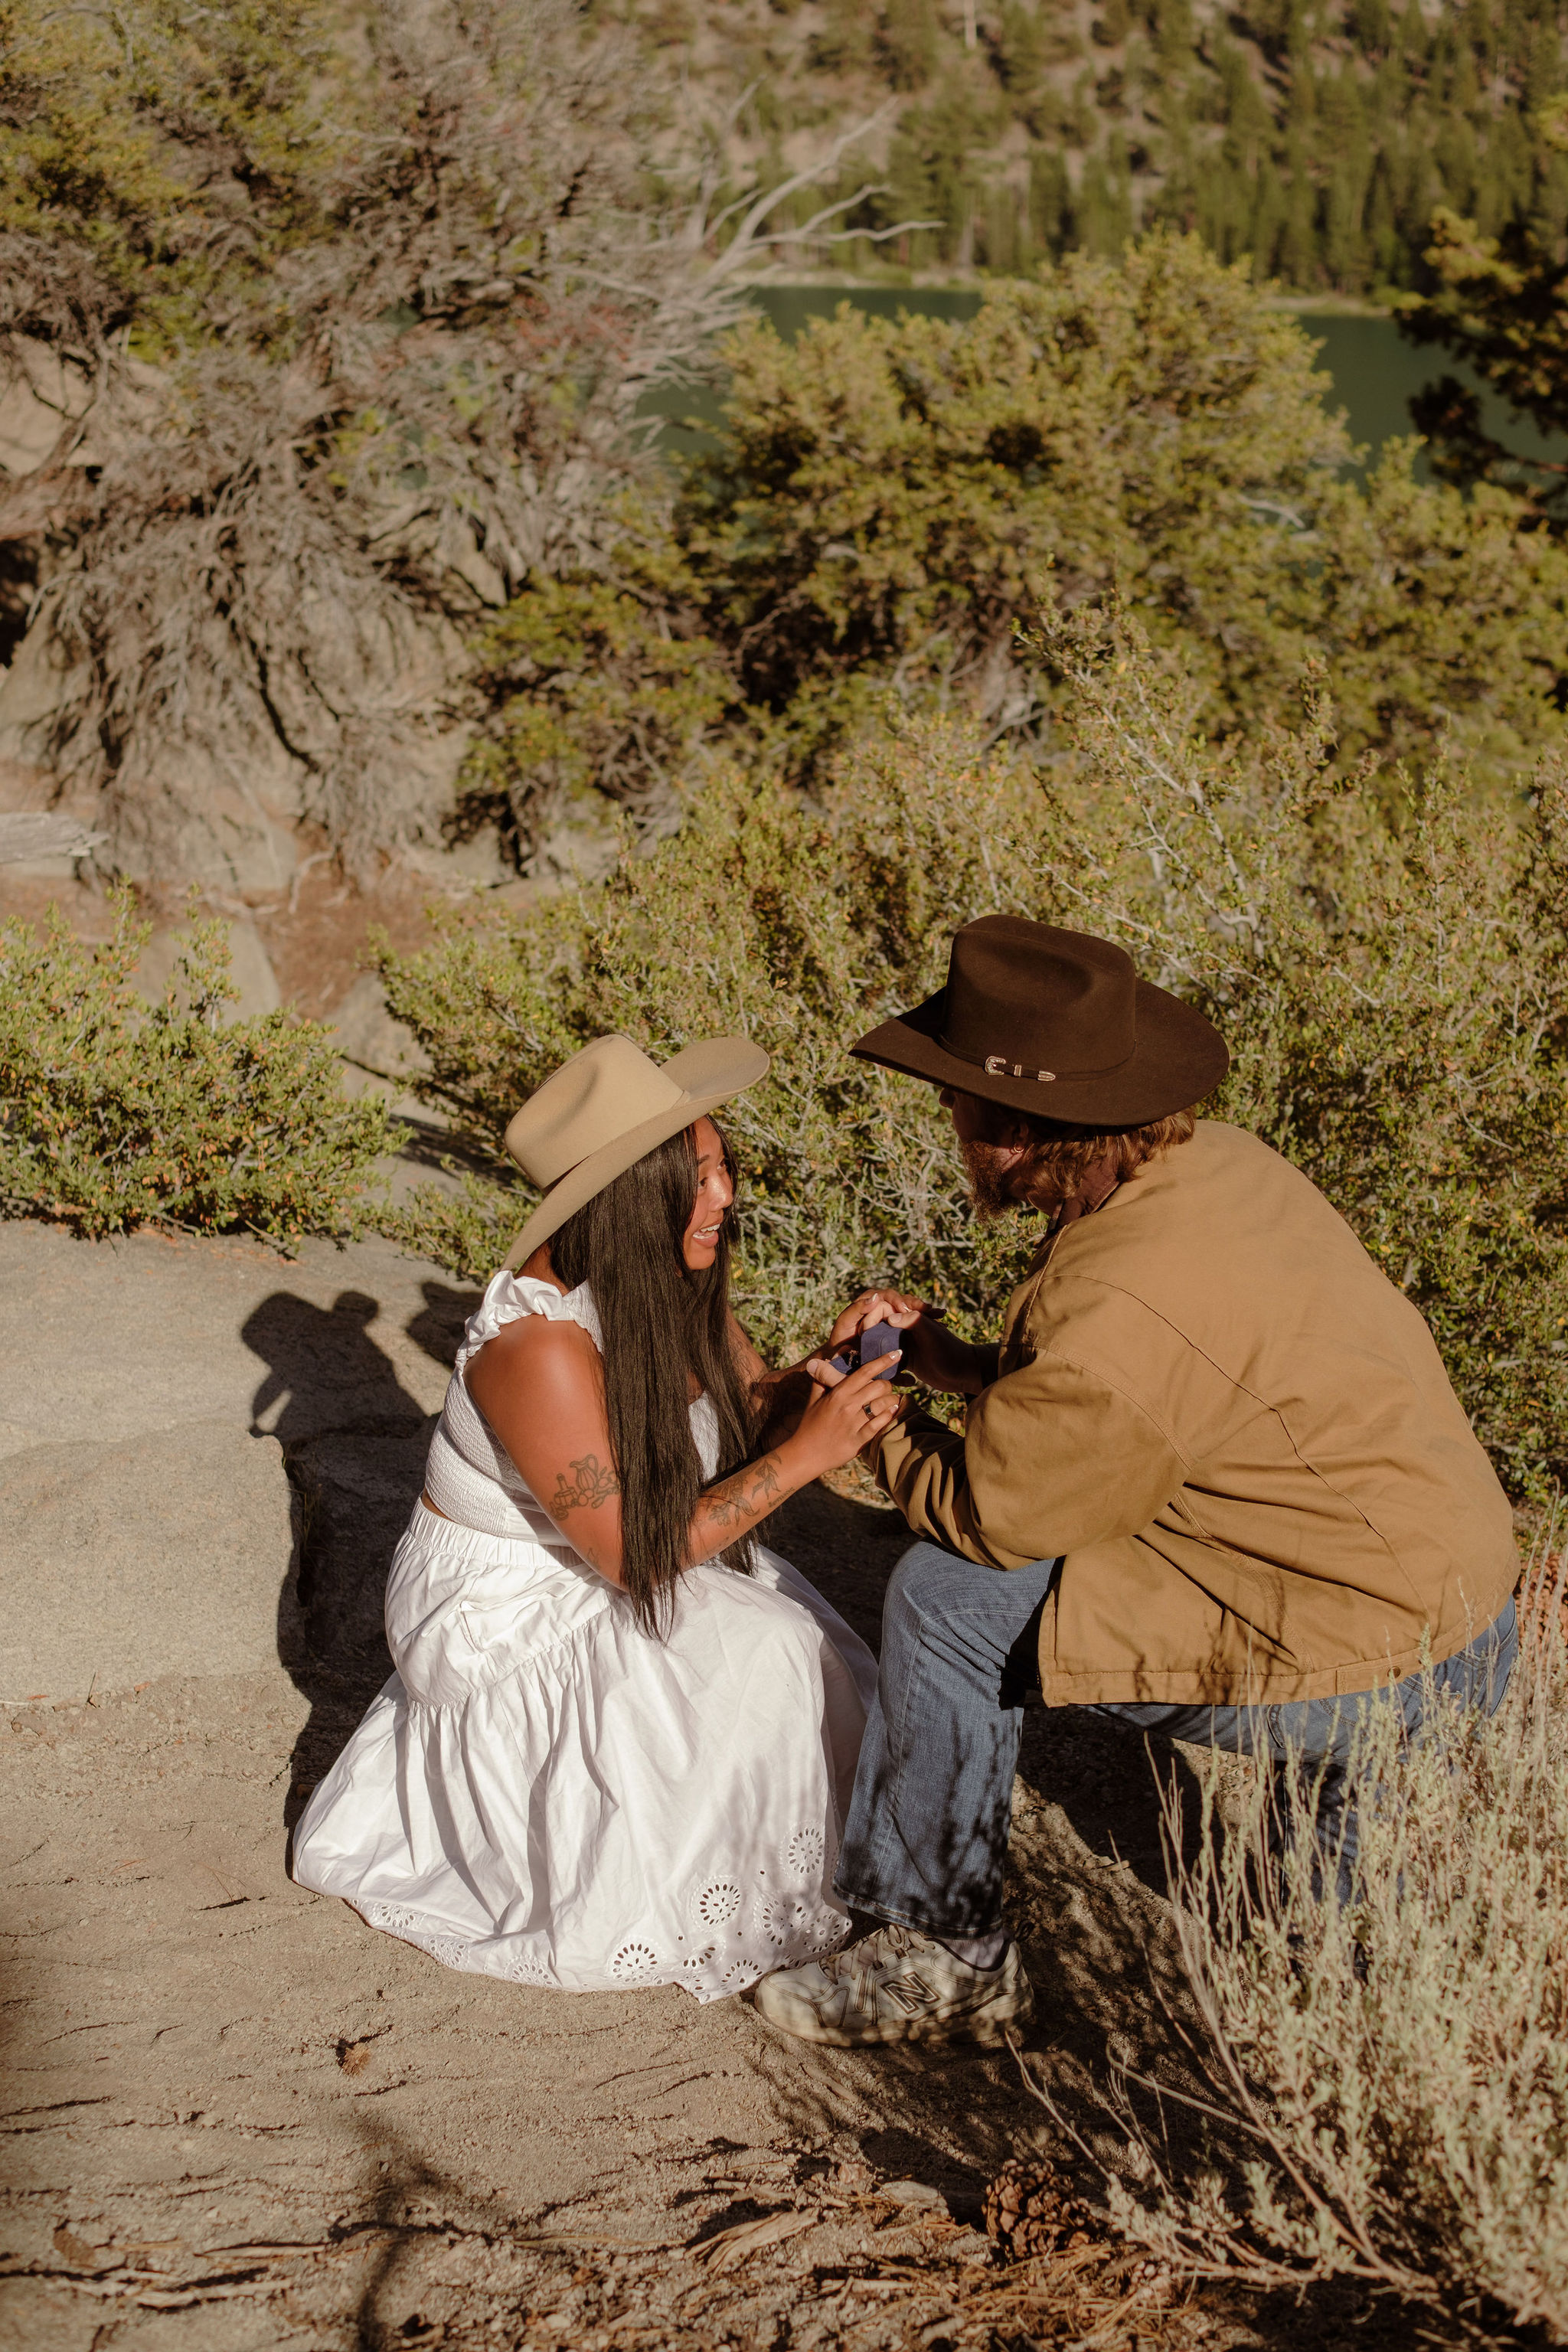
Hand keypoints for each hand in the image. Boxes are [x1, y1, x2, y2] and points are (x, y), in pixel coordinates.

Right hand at [782, 1352, 904, 1480]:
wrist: (805, 1454)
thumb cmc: (811, 1423)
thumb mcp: (814, 1397)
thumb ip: (825, 1375)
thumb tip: (835, 1355)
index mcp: (838, 1393)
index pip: (865, 1371)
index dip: (883, 1360)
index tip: (897, 1353)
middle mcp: (847, 1406)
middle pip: (880, 1386)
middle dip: (887, 1384)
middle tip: (884, 1389)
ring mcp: (854, 1423)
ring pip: (884, 1404)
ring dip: (891, 1400)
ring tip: (890, 1401)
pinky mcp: (859, 1440)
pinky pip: (880, 1424)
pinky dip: (889, 1416)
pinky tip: (891, 1412)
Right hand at [828, 1288, 984, 1393]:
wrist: (964, 1373)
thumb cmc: (950, 1351)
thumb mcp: (931, 1333)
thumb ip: (912, 1321)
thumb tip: (889, 1316)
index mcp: (909, 1317)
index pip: (882, 1311)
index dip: (869, 1318)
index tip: (861, 1331)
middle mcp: (905, 1327)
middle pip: (878, 1326)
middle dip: (865, 1333)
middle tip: (854, 1346)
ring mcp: (905, 1344)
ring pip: (881, 1342)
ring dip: (870, 1348)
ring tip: (854, 1357)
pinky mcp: (907, 1360)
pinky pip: (888, 1357)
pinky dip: (879, 1361)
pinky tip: (867, 1370)